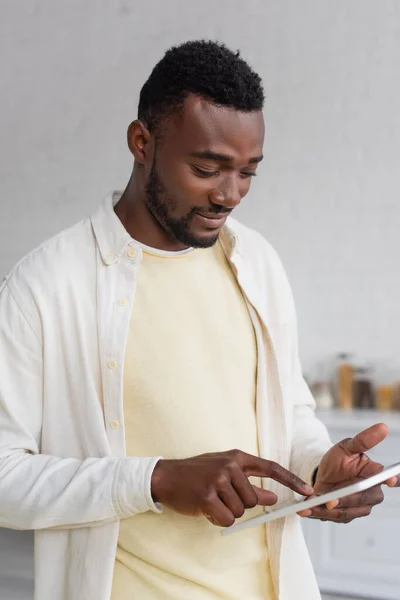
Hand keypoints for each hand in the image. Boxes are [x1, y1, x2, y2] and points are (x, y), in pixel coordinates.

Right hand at [151, 449, 313, 526]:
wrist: (166, 476)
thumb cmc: (197, 474)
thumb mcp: (225, 472)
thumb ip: (249, 482)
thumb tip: (273, 497)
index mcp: (237, 457)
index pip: (270, 468)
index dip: (291, 480)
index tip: (308, 491)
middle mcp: (230, 466)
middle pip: (254, 499)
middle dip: (241, 505)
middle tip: (222, 498)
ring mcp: (218, 480)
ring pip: (241, 511)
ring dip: (227, 512)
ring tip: (211, 501)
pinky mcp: (208, 496)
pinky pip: (227, 519)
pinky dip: (218, 520)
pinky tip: (206, 509)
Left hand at [298, 423, 397, 522]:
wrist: (322, 474)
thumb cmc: (338, 460)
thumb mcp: (346, 447)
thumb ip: (363, 440)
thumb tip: (383, 427)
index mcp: (375, 475)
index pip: (389, 477)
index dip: (392, 479)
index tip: (389, 480)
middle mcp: (371, 493)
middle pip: (362, 499)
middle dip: (345, 500)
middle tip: (329, 500)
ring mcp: (360, 507)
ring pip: (347, 511)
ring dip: (328, 510)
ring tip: (311, 505)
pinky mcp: (347, 515)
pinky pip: (335, 517)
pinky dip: (320, 514)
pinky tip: (307, 510)